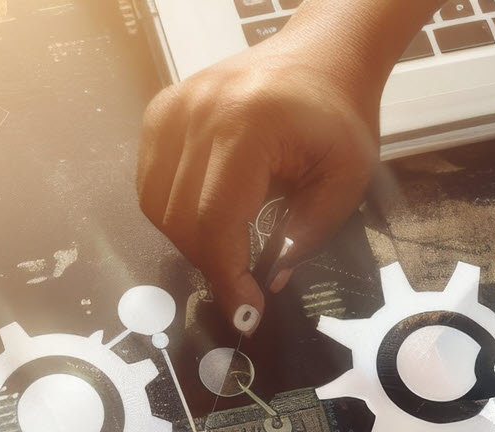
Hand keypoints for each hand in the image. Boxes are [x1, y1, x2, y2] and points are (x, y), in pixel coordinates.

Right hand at [137, 10, 385, 334]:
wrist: (321, 58)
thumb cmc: (337, 115)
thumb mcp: (344, 181)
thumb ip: (306, 236)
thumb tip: (264, 283)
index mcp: (247, 124)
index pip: (215, 219)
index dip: (226, 274)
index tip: (246, 310)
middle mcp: (198, 112)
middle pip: (180, 218)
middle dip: (211, 261)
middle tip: (243, 280)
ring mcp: (172, 109)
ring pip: (156, 206)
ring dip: (190, 239)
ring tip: (228, 241)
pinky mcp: (160, 112)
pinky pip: (150, 182)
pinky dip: (173, 210)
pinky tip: (206, 210)